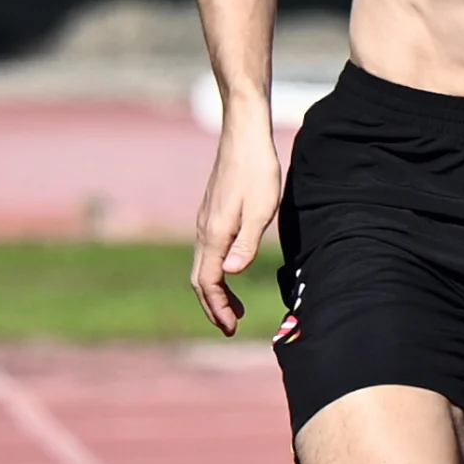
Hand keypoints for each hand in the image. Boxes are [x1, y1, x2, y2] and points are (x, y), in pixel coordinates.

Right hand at [189, 118, 282, 335]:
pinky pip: (208, 252)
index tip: (231, 327)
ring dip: (215, 290)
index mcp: (214, 233)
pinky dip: (216, 271)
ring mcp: (205, 221)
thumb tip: (232, 273)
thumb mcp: (261, 208)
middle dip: (213, 305)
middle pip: (201, 278)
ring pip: (203, 265)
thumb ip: (247, 242)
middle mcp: (203, 230)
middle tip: (229, 327)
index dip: (218, 307)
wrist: (244, 136)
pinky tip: (230, 273)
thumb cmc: (258, 170)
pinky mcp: (211, 214)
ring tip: (233, 309)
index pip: (209, 281)